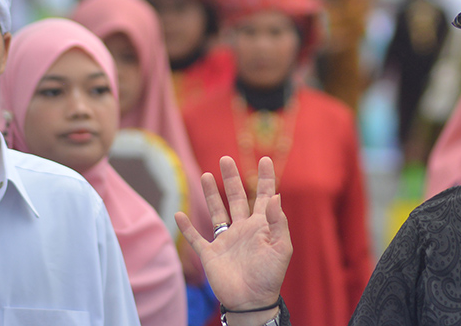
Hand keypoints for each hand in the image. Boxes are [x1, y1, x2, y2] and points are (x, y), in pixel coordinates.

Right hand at [175, 156, 291, 322]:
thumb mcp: (281, 248)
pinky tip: (179, 214)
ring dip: (211, 194)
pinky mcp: (211, 254)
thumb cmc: (270, 276)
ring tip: (206, 175)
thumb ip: (278, 222)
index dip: (265, 178)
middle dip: (231, 178)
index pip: (264, 195)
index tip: (264, 159)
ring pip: (217, 211)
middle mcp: (243, 228)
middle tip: (225, 159)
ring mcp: (226, 240)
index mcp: (261, 225)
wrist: (251, 302)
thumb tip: (276, 195)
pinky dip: (187, 228)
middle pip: (236, 197)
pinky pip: (196, 238)